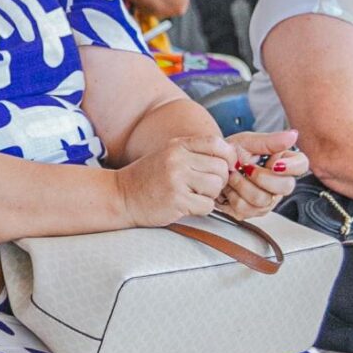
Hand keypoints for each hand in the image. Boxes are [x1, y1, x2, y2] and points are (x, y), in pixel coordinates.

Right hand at [114, 135, 237, 227]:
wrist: (121, 195)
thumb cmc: (149, 177)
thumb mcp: (169, 155)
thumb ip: (195, 153)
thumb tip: (231, 159)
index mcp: (178, 145)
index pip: (217, 143)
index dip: (229, 156)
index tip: (228, 167)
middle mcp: (177, 159)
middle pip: (220, 167)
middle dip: (220, 180)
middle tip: (207, 187)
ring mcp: (176, 179)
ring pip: (216, 186)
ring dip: (211, 195)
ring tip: (195, 196)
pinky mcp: (176, 200)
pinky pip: (207, 205)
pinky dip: (202, 209)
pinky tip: (188, 206)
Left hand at [217, 128, 304, 220]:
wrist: (210, 165)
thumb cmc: (230, 152)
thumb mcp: (248, 142)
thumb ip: (271, 141)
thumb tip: (293, 135)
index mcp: (283, 163)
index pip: (301, 165)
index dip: (291, 166)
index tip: (274, 163)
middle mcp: (279, 184)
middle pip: (285, 187)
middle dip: (261, 177)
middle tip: (245, 167)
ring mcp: (267, 200)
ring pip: (263, 200)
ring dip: (242, 185)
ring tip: (233, 174)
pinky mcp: (251, 212)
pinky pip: (245, 209)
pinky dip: (232, 195)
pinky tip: (229, 186)